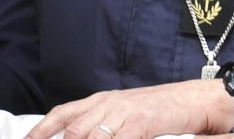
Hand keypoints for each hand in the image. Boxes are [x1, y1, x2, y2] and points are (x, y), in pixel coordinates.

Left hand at [26, 79, 233, 138]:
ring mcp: (124, 113)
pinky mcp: (141, 124)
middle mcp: (107, 105)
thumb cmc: (158, 109)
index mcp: (100, 101)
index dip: (40, 130)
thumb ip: (100, 124)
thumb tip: (76, 136)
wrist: (193, 99)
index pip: (62, 114)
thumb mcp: (123, 112)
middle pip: (72, 130)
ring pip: (90, 137)